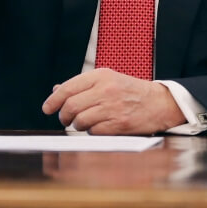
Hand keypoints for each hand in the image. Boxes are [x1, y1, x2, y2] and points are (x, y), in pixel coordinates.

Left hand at [41, 68, 185, 134]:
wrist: (158, 103)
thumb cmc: (130, 91)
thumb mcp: (107, 80)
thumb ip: (82, 85)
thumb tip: (56, 90)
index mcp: (101, 75)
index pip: (68, 88)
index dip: (53, 100)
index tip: (47, 108)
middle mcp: (106, 89)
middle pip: (71, 106)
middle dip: (64, 116)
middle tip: (66, 119)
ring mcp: (112, 107)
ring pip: (80, 120)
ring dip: (78, 125)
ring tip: (85, 122)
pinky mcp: (119, 124)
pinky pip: (93, 131)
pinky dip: (92, 132)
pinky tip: (99, 127)